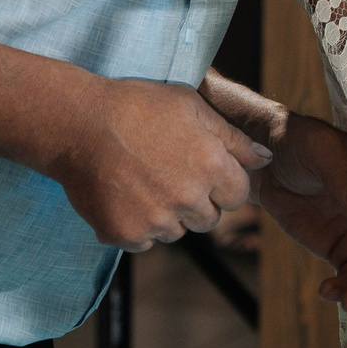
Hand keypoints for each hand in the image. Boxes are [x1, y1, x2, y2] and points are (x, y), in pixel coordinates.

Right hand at [48, 79, 271, 252]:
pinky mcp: (127, 235)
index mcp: (212, 166)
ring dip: (165, 215)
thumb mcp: (193, 107)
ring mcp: (157, 220)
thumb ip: (235, 138)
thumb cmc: (137, 106)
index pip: (236, 195)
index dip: (219, 181)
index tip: (197, 168)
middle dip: (194, 202)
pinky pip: (143, 241)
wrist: (79, 123)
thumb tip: (266, 159)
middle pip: (207, 219)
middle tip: (166, 174)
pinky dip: (135, 225)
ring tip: (141, 181)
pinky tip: (123, 195)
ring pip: (175, 232)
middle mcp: (189, 199)